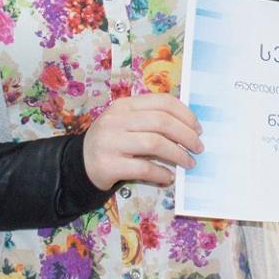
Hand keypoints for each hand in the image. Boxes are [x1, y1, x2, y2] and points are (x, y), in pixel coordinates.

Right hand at [82, 93, 203, 189]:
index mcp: (124, 105)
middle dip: (186, 135)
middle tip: (198, 147)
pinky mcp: (108, 165)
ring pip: (154, 143)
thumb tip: (190, 128)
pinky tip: (168, 177)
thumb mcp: (126, 123)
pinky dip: (161, 173)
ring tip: (189, 163)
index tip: (198, 128)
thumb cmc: (112, 142)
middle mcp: (116, 120)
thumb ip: (151, 120)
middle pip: (161, 122)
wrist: (79, 164)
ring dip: (178, 154)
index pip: (162, 102)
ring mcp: (110, 142)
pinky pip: (143, 168)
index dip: (185, 114)